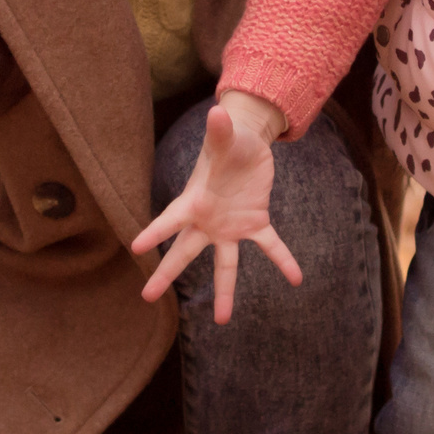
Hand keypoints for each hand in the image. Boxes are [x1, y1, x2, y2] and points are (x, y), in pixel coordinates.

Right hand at [131, 94, 302, 323]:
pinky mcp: (255, 223)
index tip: (136, 248)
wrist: (247, 145)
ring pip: (225, 264)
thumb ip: (221, 131)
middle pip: (184, 252)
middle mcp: (207, 220)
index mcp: (194, 200)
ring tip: (222, 321)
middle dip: (166, 274)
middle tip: (147, 296)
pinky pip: (269, 246)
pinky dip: (283, 261)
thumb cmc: (229, 141)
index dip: (155, 232)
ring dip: (224, 292)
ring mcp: (230, 226)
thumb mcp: (226, 137)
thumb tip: (217, 112)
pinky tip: (297, 278)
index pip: (170, 219)